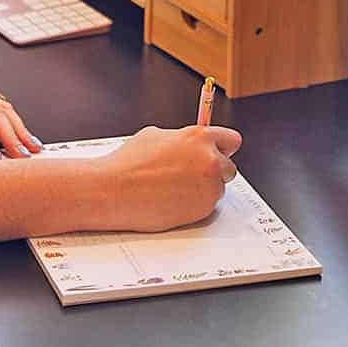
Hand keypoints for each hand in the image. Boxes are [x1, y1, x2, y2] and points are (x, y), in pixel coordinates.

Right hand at [95, 125, 241, 231]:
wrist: (117, 190)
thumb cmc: (130, 163)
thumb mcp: (155, 136)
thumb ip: (181, 139)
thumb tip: (189, 144)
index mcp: (198, 138)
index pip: (231, 139)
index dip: (223, 146)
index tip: (220, 151)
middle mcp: (209, 161)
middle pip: (228, 167)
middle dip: (212, 170)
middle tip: (189, 173)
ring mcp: (209, 188)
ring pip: (216, 188)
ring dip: (202, 188)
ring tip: (173, 187)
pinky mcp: (204, 211)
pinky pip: (206, 206)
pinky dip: (194, 203)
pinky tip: (172, 198)